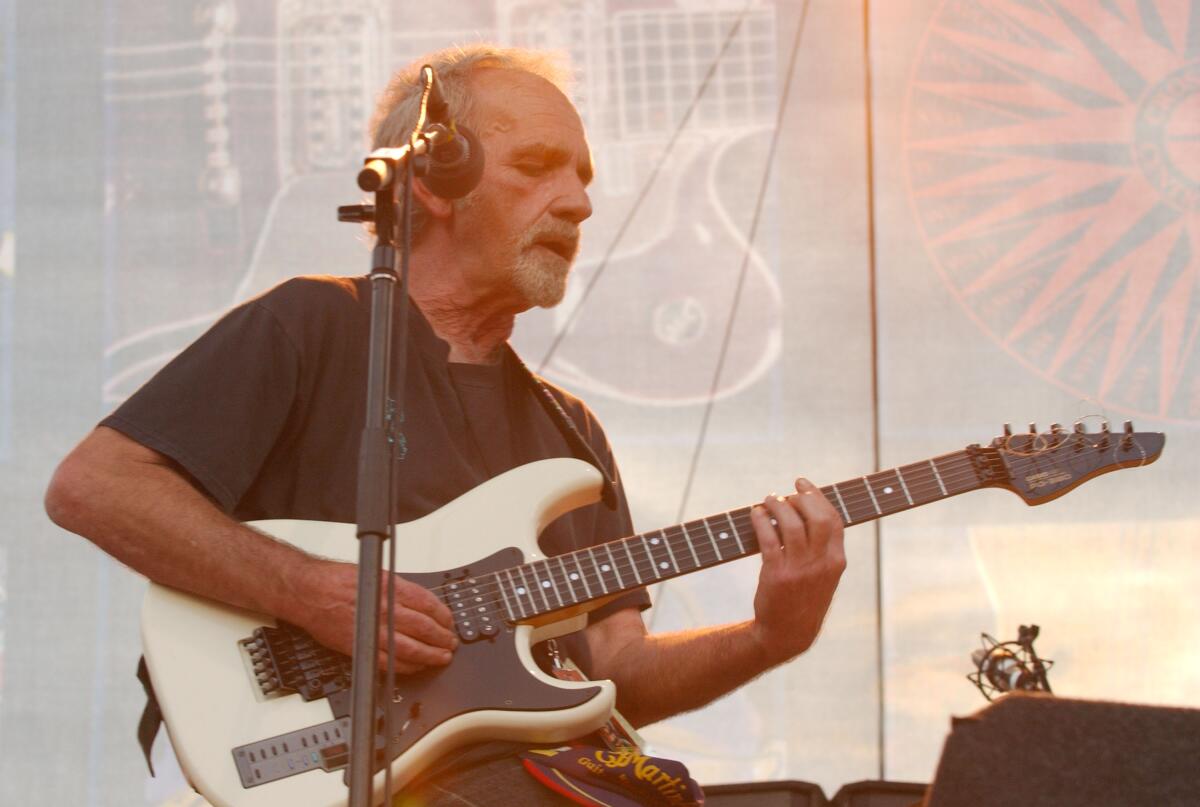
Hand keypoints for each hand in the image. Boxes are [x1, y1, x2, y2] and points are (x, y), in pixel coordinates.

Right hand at [290, 559, 457, 673]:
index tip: (450, 622)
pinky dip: (406, 666)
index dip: (444, 616)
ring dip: (431, 654)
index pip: (427, 604)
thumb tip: (419, 601)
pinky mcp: (361, 647)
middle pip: (424, 628)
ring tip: (442, 657)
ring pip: (411, 648)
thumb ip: (398, 588)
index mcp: (389, 588)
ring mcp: (373, 631)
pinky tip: (417, 666)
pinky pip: (389, 663)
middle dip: (442, 638)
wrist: (309, 592)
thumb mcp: (375, 573)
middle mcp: (383, 610)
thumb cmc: (336, 580)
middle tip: (451, 642)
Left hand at [748, 478, 845, 664]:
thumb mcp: (825, 576)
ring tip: (768, 500)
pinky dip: (761, 521)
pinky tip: (755, 514)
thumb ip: (823, 548)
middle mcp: (821, 563)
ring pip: (790, 523)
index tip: (804, 486)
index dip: (818, 497)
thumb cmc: (805, 599)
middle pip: (816, 517)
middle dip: (801, 497)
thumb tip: (808, 511)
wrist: (788, 633)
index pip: (833, 519)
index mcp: (836, 561)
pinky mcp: (777, 575)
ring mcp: (799, 569)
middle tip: (787, 490)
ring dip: (778, 505)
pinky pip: (768, 538)